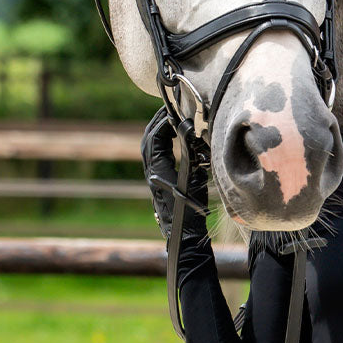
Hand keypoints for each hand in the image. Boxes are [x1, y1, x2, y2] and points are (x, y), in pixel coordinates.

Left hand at [141, 108, 209, 240]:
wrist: (181, 234)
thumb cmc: (190, 211)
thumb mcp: (195, 181)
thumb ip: (193, 157)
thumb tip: (193, 135)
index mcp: (157, 170)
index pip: (156, 139)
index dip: (165, 123)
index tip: (177, 113)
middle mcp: (150, 172)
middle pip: (147, 139)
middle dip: (157, 122)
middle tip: (169, 108)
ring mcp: (152, 176)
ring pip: (148, 147)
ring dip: (156, 131)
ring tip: (169, 119)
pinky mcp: (156, 181)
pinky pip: (153, 155)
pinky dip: (159, 142)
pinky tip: (171, 139)